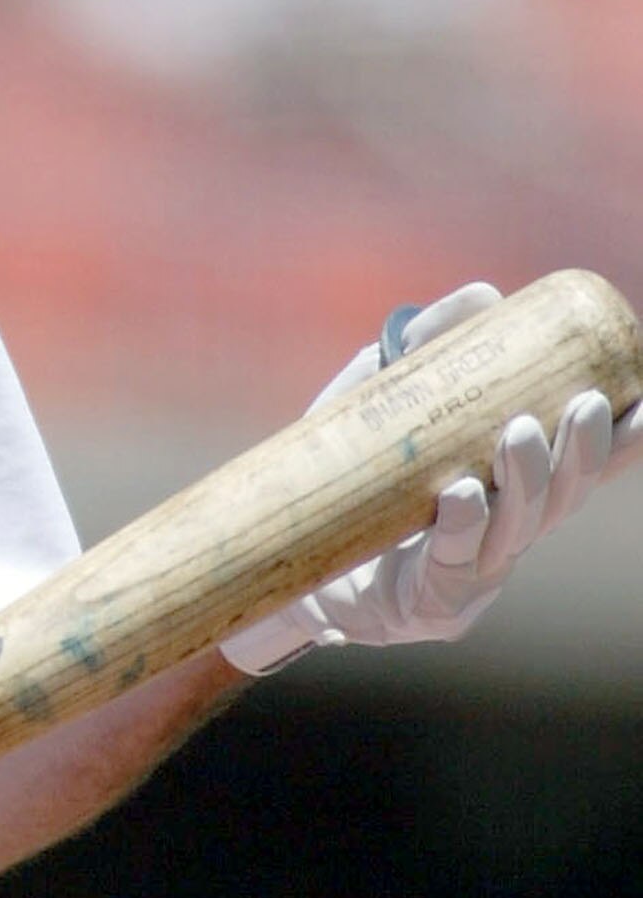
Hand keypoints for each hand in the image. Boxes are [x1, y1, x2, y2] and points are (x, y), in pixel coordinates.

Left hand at [224, 283, 642, 674]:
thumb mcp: (382, 397)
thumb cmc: (348, 476)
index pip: (580, 468)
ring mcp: (472, 574)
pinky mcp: (430, 604)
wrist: (287, 558)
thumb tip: (484, 293)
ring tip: (521, 433)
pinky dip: (463, 526)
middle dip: (582, 452)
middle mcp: (504, 533)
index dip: (623, 443)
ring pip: (517, 530)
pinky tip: (464, 495)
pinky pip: (453, 563)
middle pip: (561, 498)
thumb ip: (429, 347)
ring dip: (527, 481)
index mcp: (509, 491)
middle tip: (585, 404)